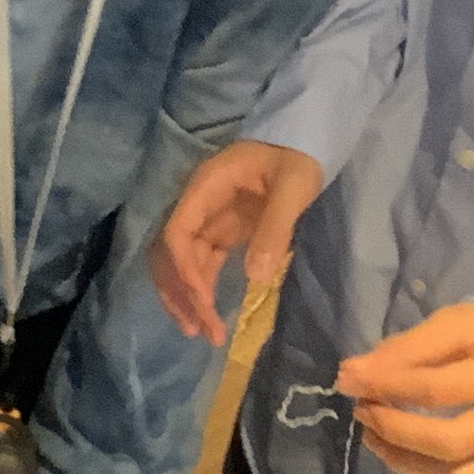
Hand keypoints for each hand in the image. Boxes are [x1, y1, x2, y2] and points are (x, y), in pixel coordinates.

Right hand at [154, 141, 324, 342]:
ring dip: (187, 297)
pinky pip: (201, 263)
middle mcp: (197, 205)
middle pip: (169, 253)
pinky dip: (201, 289)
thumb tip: (255, 276)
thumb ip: (276, 227)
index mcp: (206, 188)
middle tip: (199, 331)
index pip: (177, 234)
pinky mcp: (222, 231)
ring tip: (205, 334)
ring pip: (182, 263)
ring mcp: (208, 219)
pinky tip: (210, 313)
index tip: (204, 303)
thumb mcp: (294, 187)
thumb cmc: (298, 157)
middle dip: (178, 292)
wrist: (304, 140)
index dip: (184, 271)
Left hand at [341, 304, 473, 473]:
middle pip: (451, 443)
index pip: (439, 389)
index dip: (387, 387)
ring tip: (377, 439)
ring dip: (405, 464)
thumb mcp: (457, 325)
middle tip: (364, 414)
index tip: (349, 381)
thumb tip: (354, 376)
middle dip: (395, 432)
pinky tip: (411, 463)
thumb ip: (408, 348)